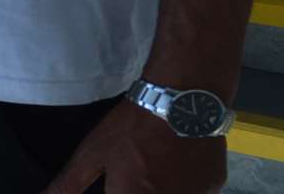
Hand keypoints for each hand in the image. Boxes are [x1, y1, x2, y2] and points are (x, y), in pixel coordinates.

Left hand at [42, 100, 224, 193]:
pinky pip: (194, 192)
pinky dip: (183, 184)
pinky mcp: (214, 188)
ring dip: (159, 186)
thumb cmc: (133, 126)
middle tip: (137, 168)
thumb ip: (69, 185)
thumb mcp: (93, 153)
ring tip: (154, 161)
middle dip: (136, 187)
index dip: (117, 191)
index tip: (117, 184)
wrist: (184, 99)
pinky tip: (176, 162)